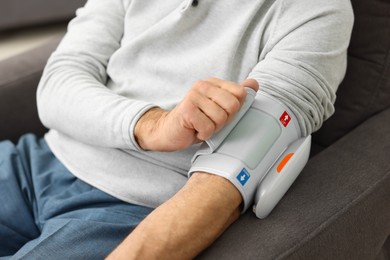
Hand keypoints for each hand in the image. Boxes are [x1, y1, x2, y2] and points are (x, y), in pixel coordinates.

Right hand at [135, 78, 258, 150]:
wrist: (169, 131)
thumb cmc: (196, 121)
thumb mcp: (218, 108)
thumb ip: (235, 95)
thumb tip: (254, 83)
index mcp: (213, 83)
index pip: (240, 94)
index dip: (234, 110)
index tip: (219, 114)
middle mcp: (202, 85)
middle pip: (233, 106)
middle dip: (224, 120)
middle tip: (210, 122)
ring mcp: (193, 96)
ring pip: (221, 118)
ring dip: (212, 129)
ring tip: (201, 126)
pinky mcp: (187, 110)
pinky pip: (208, 128)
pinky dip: (203, 135)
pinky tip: (195, 130)